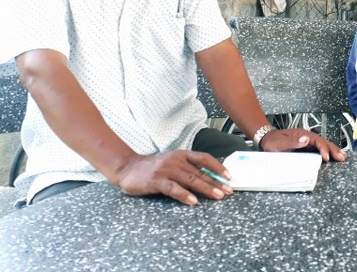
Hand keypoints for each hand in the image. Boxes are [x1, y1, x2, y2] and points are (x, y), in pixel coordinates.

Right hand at [115, 150, 232, 205]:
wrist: (127, 167)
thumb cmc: (152, 167)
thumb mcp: (172, 162)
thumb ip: (187, 168)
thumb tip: (209, 176)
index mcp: (181, 155)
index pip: (204, 158)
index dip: (218, 167)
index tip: (229, 176)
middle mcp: (176, 161)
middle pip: (200, 172)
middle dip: (216, 183)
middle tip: (228, 191)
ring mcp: (166, 170)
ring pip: (190, 180)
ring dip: (206, 189)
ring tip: (217, 196)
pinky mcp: (156, 181)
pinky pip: (173, 188)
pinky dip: (184, 195)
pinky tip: (193, 201)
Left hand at [258, 128, 346, 161]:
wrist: (266, 138)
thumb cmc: (272, 141)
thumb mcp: (279, 143)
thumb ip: (292, 142)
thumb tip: (306, 139)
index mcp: (302, 134)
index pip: (317, 141)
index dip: (323, 149)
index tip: (326, 158)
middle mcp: (306, 136)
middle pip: (323, 142)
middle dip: (333, 149)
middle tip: (342, 157)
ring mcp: (307, 141)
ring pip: (323, 144)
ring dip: (333, 150)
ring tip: (343, 156)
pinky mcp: (306, 146)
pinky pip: (319, 148)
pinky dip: (327, 151)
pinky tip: (332, 155)